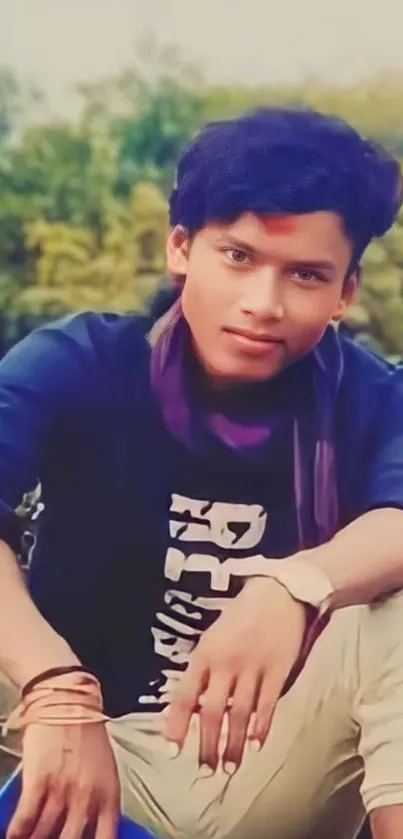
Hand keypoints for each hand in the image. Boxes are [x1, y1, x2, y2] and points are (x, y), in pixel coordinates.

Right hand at [7, 723, 119, 838]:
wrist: (69, 701)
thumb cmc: (88, 735)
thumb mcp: (104, 770)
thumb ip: (99, 801)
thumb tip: (89, 829)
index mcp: (108, 795)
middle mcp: (87, 796)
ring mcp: (62, 789)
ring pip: (44, 834)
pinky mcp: (39, 779)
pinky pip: (25, 819)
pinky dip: (17, 833)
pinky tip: (14, 836)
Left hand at [164, 578, 306, 773]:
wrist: (280, 593)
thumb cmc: (243, 612)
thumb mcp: (214, 634)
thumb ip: (205, 667)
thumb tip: (194, 701)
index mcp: (206, 653)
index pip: (186, 696)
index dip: (177, 724)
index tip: (173, 749)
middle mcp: (226, 664)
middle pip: (212, 712)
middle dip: (207, 745)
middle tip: (205, 770)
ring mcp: (253, 669)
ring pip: (239, 715)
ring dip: (233, 744)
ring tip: (230, 767)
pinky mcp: (278, 672)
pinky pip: (267, 706)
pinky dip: (260, 728)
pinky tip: (256, 744)